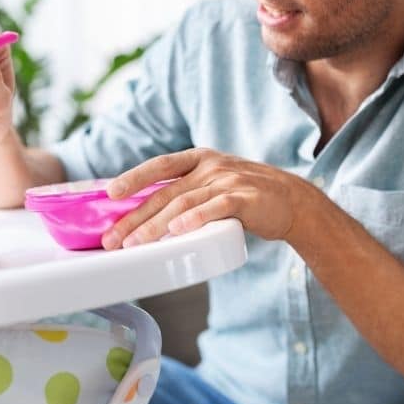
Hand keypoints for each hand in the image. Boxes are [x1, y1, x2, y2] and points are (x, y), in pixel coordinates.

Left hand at [100, 148, 325, 249]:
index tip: (110, 194)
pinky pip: (216, 208)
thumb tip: (144, 212)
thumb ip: (185, 191)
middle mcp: (210, 166)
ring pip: (184, 203)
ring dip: (156, 225)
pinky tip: (178, 230)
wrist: (293, 200)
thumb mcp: (212, 184)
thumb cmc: (244, 195)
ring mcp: (228, 181)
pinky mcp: (245, 199)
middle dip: (135, 217)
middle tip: (113, 238)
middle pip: (165, 192)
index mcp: (198, 159)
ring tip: (136, 244)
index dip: (133, 178)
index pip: (159, 165)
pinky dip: (195, 219)